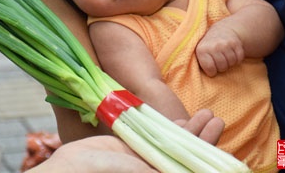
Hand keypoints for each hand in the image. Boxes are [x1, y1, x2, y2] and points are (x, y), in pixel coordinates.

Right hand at [31, 109, 223, 171]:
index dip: (207, 157)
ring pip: (174, 146)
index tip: (220, 141)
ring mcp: (144, 162)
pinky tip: (182, 123)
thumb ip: (150, 168)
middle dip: (203, 140)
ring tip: (208, 116)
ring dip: (190, 132)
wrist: (64, 171)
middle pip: (186, 157)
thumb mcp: (129, 168)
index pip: (188, 169)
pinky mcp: (132, 152)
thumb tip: (185, 170)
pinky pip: (156, 140)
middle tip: (217, 120)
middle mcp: (153, 171)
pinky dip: (170, 131)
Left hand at [195, 21, 244, 76]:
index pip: (210, 69)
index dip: (212, 71)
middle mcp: (214, 46)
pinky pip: (239, 58)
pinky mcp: (235, 43)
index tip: (211, 67)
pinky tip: (231, 54)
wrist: (222, 30)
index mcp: (202, 50)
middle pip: (222, 67)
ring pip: (231, 63)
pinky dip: (237, 59)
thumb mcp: (200, 52)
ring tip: (225, 57)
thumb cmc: (208, 46)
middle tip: (219, 61)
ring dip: (229, 63)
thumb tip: (197, 78)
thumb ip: (198, 63)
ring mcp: (225, 44)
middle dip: (221, 67)